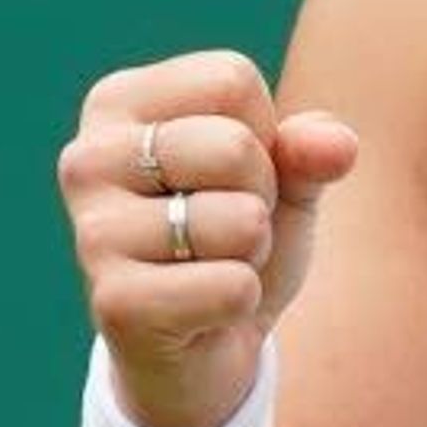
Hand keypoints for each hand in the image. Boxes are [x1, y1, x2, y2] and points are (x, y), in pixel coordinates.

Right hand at [58, 49, 361, 426]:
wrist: (206, 346)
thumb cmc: (237, 237)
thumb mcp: (284, 178)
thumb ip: (312, 147)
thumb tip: (338, 145)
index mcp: (119, 104)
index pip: (232, 81)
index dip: (264, 134)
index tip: (232, 176)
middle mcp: (88, 159)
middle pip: (235, 145)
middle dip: (262, 196)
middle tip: (229, 230)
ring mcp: (92, 232)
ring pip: (240, 220)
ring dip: (252, 253)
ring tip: (212, 266)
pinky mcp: (114, 303)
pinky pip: (233, 286)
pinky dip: (244, 301)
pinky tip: (205, 311)